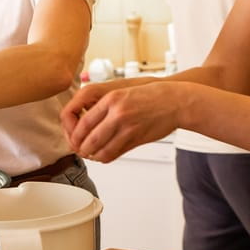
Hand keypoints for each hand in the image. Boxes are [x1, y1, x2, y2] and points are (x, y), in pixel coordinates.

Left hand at [61, 81, 180, 162]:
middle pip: (87, 138)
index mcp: (111, 98)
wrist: (175, 101)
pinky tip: (104, 154)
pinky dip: (105, 157)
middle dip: (80, 148)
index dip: (73, 134)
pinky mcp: (136, 138)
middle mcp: (117, 112)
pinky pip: (114, 153)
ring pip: (99, 150)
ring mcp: (128, 127)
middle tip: (79, 149)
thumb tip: (85, 122)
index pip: (82, 121)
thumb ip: (104, 106)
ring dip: (92, 155)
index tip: (74, 137)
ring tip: (91, 153)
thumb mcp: (123, 92)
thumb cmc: (150, 96)